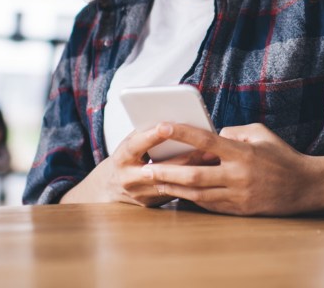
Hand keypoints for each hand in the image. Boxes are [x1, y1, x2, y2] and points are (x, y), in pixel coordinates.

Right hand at [60, 124, 203, 206]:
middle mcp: (129, 179)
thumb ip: (147, 133)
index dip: (150, 137)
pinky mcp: (151, 204)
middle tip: (207, 147)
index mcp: (121, 158)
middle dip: (186, 156)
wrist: (110, 187)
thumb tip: (173, 120)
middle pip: (161, 168)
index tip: (165, 126)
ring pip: (172, 183)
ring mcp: (140, 194)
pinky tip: (208, 174)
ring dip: (194, 171)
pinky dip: (191, 183)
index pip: (136, 145)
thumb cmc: (128, 156)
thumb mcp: (131, 142)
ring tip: (213, 159)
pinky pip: (175, 193)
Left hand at [143, 123, 323, 215]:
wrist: (304, 186)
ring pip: (197, 194)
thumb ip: (234, 132)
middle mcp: (238, 175)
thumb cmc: (281, 155)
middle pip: (194, 174)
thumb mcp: (260, 133)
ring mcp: (238, 195)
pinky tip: (176, 193)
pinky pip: (209, 205)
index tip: (162, 126)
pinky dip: (191, 198)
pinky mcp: (239, 210)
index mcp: (242, 152)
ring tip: (154, 182)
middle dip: (167, 172)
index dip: (182, 132)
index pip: (206, 140)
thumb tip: (212, 134)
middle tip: (146, 168)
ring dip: (173, 188)